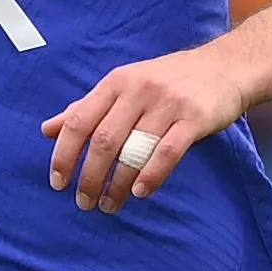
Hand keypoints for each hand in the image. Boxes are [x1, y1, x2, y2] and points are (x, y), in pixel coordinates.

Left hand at [42, 47, 247, 212]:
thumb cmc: (167, 81)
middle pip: (104, 140)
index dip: (64, 154)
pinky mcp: (195, 118)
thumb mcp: (123, 86)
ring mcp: (168, 103)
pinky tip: (140, 192)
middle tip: (84, 202)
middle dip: (90, 177)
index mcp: (116, 82)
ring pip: (134, 150)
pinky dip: (151, 176)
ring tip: (110, 204)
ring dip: (118, 184)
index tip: (58, 182)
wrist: (224, 67)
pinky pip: (168, 152)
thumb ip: (87, 108)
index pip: (79, 120)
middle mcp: (139, 90)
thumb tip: (47, 130)